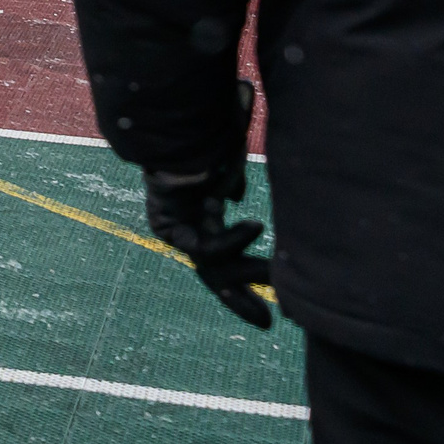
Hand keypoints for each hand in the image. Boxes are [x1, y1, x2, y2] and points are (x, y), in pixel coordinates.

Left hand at [144, 81, 274, 329]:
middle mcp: (184, 223)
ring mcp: (173, 226)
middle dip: (239, 298)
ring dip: (246, 271)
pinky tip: (254, 227)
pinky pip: (203, 245)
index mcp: (198, 212)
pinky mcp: (167, 222)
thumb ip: (230, 177)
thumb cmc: (197, 133)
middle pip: (213, 272)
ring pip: (211, 265)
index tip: (266, 305)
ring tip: (277, 275)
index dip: (242, 276)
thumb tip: (236, 193)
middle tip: (266, 322)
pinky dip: (231, 239)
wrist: (167, 122)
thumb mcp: (223, 160)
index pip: (219, 253)